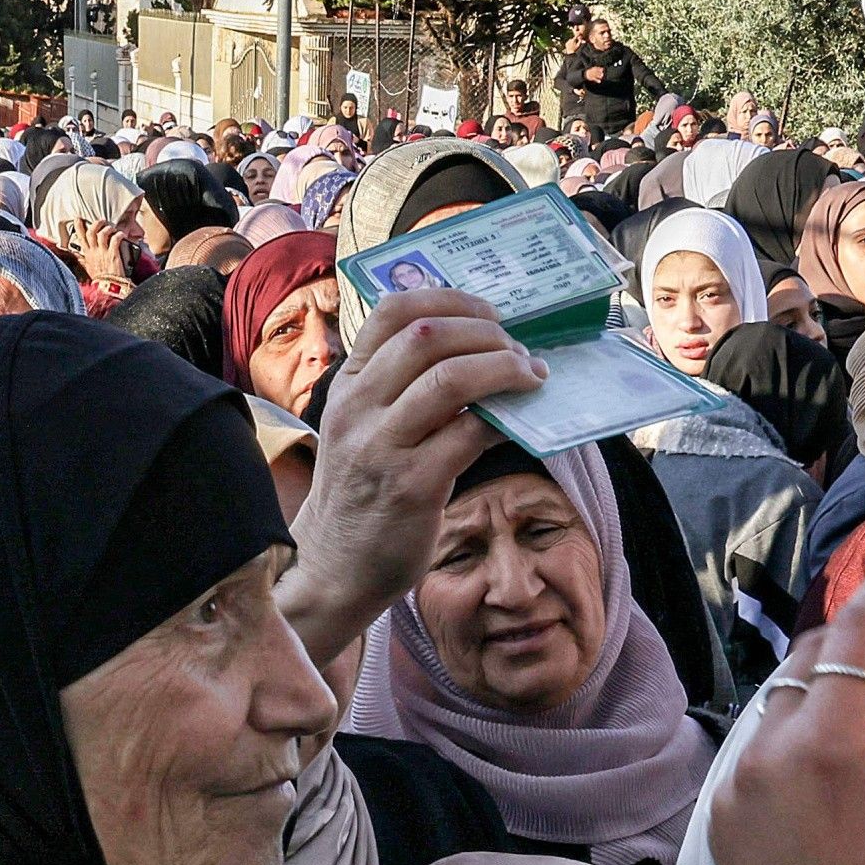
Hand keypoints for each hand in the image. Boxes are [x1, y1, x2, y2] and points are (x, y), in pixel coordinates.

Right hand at [278, 288, 541, 664]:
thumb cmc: (363, 492)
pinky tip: (517, 426)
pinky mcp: (412, 486)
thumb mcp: (363, 427)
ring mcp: (382, 446)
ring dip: (503, 369)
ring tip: (530, 377)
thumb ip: (401, 388)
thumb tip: (477, 350)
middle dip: (486, 332)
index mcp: (349, 384)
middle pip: (427, 335)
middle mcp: (358, 407)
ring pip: (451, 378)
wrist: (334, 567)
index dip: (449, 298)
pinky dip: (504, 422)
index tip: (488, 313)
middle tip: (519, 349)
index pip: (392, 310)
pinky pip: (470, 435)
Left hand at [712, 538, 864, 864]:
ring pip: (783, 705)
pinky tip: (837, 766)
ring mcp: (736, 786)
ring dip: (827, 692)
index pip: (858, 633)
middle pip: (813, 660)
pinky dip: (798, 740)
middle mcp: (768, 753)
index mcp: (830, 743)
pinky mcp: (721, 819)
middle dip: (858, 638)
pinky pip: (762, 753)